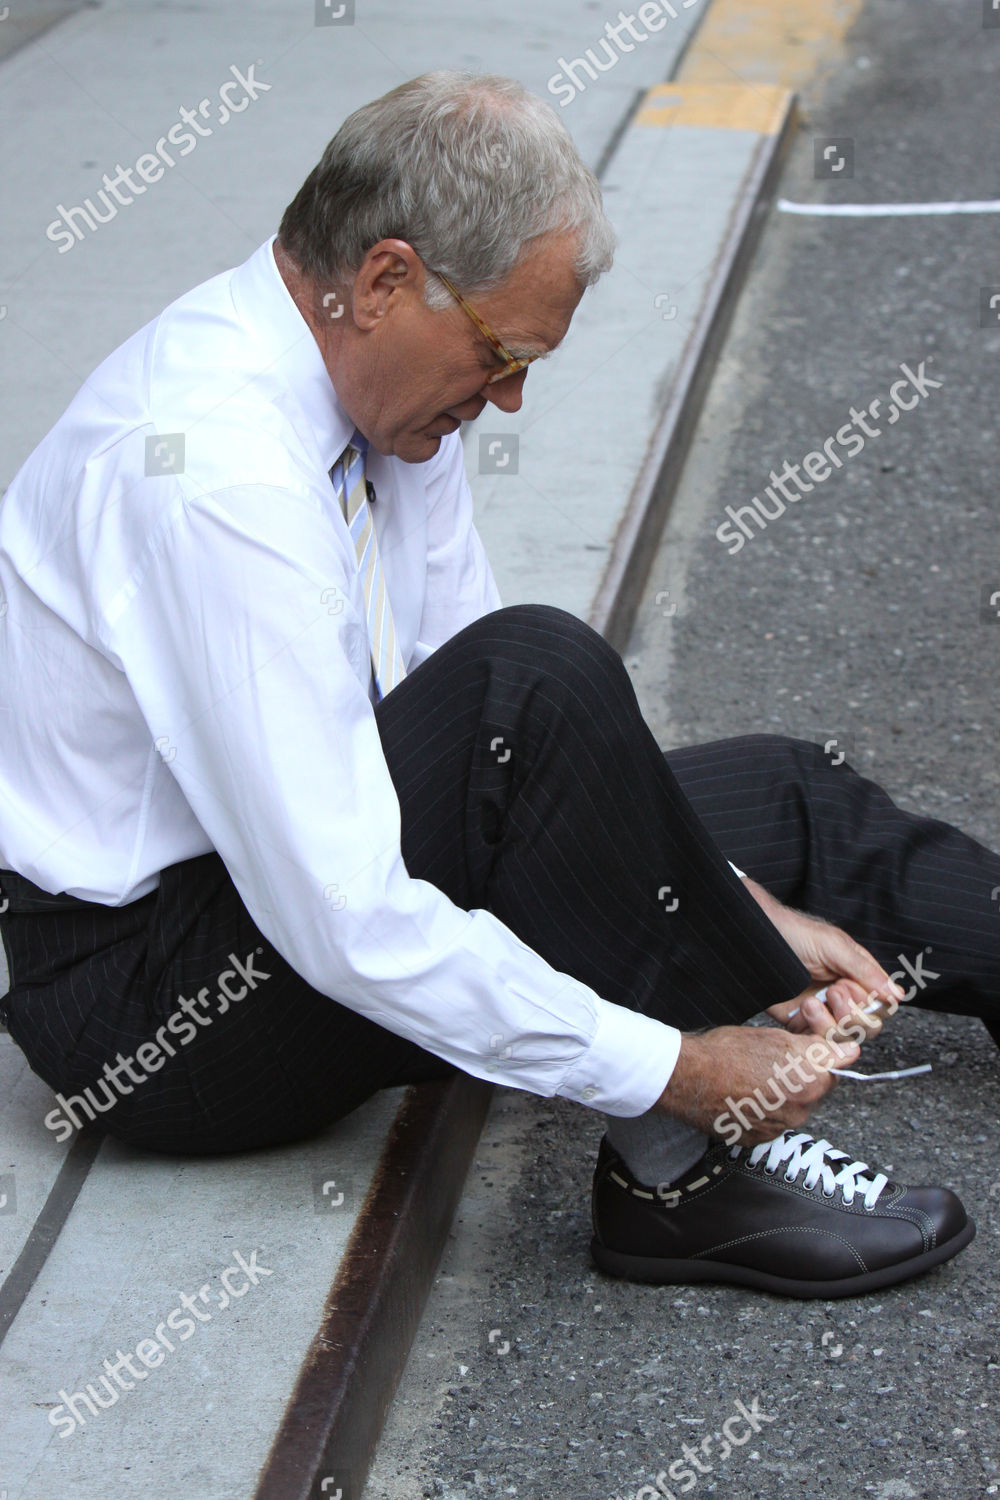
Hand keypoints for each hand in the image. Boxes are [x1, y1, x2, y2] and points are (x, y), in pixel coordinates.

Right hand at [653, 1025, 860, 1145]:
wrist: (687, 1078)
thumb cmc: (727, 1051)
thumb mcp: (776, 1037)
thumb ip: (818, 1047)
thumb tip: (849, 1051)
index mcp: (810, 1082)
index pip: (835, 1068)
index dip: (820, 1054)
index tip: (804, 1047)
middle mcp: (800, 1111)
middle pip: (814, 1090)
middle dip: (801, 1075)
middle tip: (772, 1059)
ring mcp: (779, 1128)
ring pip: (792, 1107)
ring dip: (782, 1093)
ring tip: (753, 1076)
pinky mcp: (758, 1139)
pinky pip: (772, 1123)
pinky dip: (764, 1110)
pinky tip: (744, 1093)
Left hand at [741, 877, 903, 1040]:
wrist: (755, 941)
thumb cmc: (795, 934)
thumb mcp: (835, 946)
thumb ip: (866, 972)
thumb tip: (898, 995)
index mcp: (858, 978)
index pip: (881, 1007)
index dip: (870, 1005)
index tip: (850, 986)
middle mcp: (844, 999)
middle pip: (867, 1028)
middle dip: (851, 1014)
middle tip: (832, 991)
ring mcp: (823, 1013)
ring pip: (843, 1038)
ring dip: (829, 1022)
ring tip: (812, 1000)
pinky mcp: (801, 1025)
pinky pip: (817, 1042)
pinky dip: (813, 1031)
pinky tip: (803, 1010)